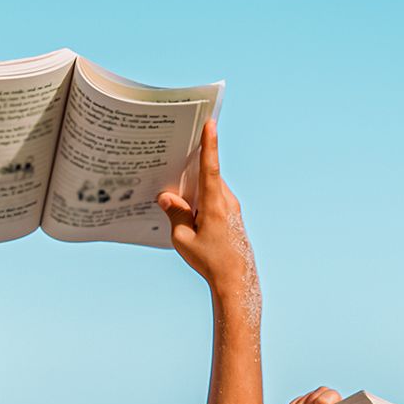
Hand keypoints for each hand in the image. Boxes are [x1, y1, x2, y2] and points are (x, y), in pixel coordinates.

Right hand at [158, 121, 256, 298]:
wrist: (236, 279)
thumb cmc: (210, 261)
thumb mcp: (183, 239)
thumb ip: (175, 214)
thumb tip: (166, 196)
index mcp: (215, 204)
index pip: (210, 168)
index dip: (209, 144)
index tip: (210, 123)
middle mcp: (226, 202)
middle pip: (206, 175)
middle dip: (191, 164)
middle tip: (175, 150)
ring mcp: (231, 208)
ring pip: (210, 187)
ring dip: (194, 185)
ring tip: (174, 186)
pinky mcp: (231, 216)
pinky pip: (213, 198)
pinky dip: (200, 198)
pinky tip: (187, 207)